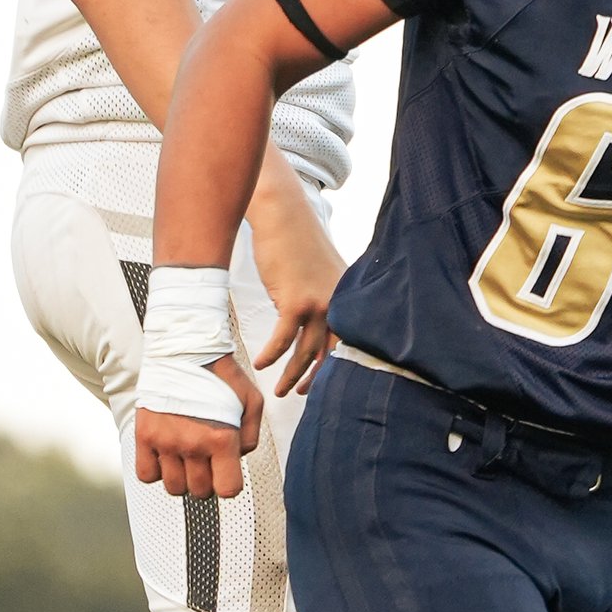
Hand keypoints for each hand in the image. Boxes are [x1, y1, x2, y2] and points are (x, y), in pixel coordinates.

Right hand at [135, 354, 262, 498]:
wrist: (184, 350)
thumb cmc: (220, 375)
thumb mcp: (252, 402)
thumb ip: (250, 437)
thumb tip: (236, 458)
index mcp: (220, 437)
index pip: (228, 489)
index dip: (230, 483)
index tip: (226, 472)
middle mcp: (191, 443)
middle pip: (201, 491)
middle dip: (208, 480)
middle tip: (207, 461)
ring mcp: (165, 442)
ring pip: (174, 488)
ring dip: (182, 478)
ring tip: (186, 459)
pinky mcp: (144, 436)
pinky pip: (146, 474)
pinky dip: (156, 471)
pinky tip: (166, 456)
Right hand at [243, 184, 347, 397]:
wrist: (282, 217)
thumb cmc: (297, 243)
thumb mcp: (321, 271)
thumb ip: (326, 296)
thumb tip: (319, 323)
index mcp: (348, 297)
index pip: (350, 340)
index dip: (339, 365)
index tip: (328, 382)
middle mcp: (339, 304)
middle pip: (333, 353)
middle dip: (319, 378)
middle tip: (305, 394)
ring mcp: (318, 304)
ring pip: (306, 351)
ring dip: (292, 374)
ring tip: (280, 389)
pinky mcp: (295, 302)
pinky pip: (283, 340)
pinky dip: (271, 355)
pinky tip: (261, 363)